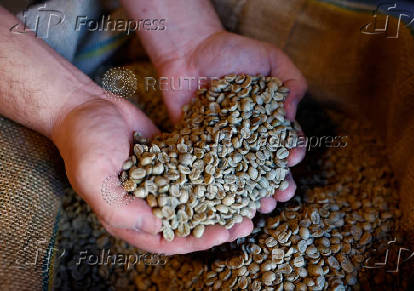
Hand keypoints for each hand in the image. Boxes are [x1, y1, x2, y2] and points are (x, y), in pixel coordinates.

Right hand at [51, 96, 251, 254]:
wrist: (87, 106)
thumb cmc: (85, 142)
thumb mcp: (95, 177)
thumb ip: (120, 208)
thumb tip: (156, 227)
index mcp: (129, 217)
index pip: (168, 239)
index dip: (198, 240)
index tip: (226, 232)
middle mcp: (147, 203)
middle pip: (188, 223)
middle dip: (217, 224)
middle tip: (246, 222)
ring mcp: (160, 182)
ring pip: (195, 200)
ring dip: (219, 203)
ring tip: (247, 201)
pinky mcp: (169, 161)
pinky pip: (193, 173)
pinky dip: (212, 176)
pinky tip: (233, 173)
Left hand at [156, 31, 306, 213]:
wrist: (191, 52)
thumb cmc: (233, 52)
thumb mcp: (271, 59)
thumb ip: (292, 81)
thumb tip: (291, 113)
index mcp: (269, 120)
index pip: (285, 141)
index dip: (291, 152)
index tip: (291, 158)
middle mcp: (248, 137)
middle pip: (265, 166)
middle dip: (276, 183)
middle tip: (281, 196)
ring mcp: (224, 145)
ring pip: (240, 176)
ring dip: (252, 194)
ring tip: (260, 207)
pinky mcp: (199, 148)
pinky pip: (210, 171)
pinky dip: (219, 187)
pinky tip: (226, 201)